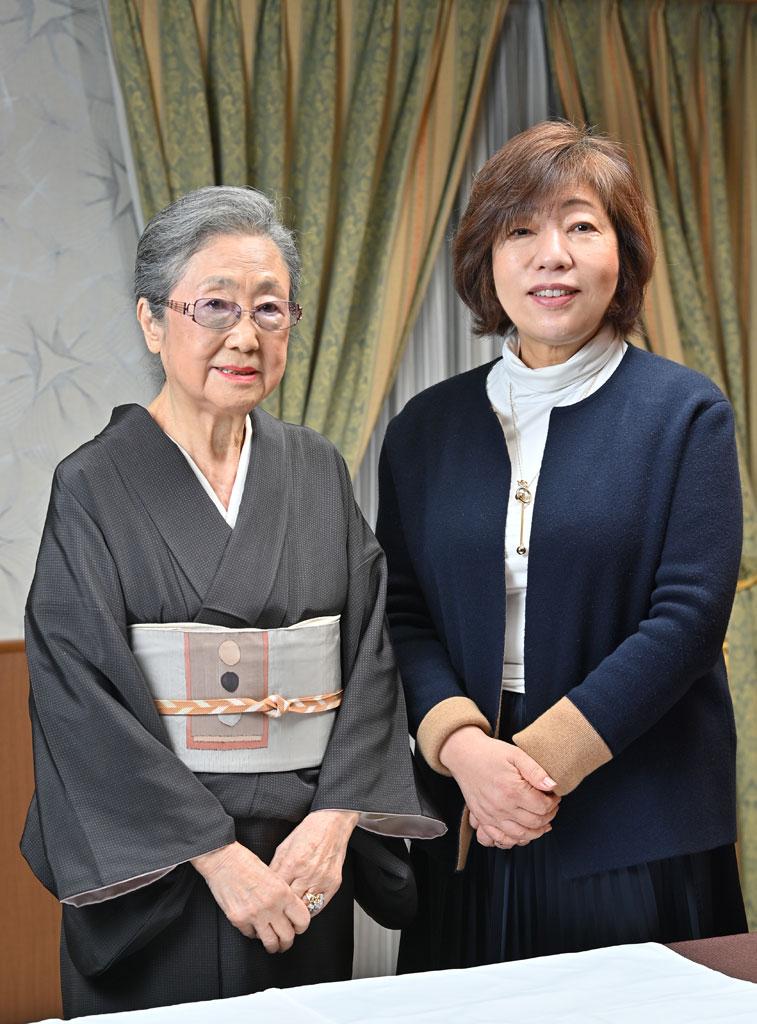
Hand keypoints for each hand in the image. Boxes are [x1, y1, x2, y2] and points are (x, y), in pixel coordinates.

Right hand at [192, 841, 310, 952]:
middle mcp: (271, 905)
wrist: (224, 860)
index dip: (301, 927)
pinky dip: (254, 934)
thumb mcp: (274, 875)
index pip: (302, 919)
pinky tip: (254, 929)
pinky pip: (251, 936)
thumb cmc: (247, 863)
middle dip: (287, 942)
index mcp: (283, 892)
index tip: (298, 929)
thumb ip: (283, 895)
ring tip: (272, 945)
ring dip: (273, 946)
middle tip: (285, 942)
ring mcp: (254, 914)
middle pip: (287, 936)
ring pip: (270, 943)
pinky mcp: (239, 920)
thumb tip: (289, 913)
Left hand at [268, 809, 358, 910]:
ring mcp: (322, 880)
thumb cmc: (308, 832)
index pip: (276, 892)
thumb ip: (275, 867)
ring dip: (296, 912)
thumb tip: (265, 885)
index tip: (266, 905)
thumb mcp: (284, 847)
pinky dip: (310, 910)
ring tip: (288, 914)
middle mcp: (308, 874)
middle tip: (275, 914)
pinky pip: (319, 906)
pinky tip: (303, 908)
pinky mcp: (333, 884)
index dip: (270, 900)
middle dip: (281, 909)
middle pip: (290, 904)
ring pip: (304, 909)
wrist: (332, 824)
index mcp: (292, 863)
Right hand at [440, 727, 559, 848]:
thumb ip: (536, 771)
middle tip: (551, 807)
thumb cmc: (490, 753)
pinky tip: (522, 833)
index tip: (554, 796)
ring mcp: (491, 816)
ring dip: (537, 832)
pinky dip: (514, 841)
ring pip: (521, 835)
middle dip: (549, 816)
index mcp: (512, 790)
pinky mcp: (483, 819)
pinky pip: (500, 839)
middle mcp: (501, 807)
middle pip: (535, 823)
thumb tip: (553, 786)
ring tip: (543, 822)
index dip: (554, 802)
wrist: (464, 755)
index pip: (543, 807)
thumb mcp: (516, 754)